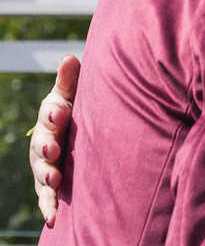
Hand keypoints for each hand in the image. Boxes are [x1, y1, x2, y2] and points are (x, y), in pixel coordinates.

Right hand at [30, 55, 79, 226]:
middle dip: (46, 147)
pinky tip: (53, 218)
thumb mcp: (77, 95)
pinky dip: (48, 207)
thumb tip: (69, 58)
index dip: (53, 114)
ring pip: (42, 171)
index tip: (61, 113)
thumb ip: (72, 81)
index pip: (49, 115)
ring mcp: (48, 164)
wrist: (91, 134)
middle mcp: (47, 142)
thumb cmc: (83, 109)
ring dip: (46, 175)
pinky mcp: (53, 184)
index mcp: (53, 118)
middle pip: (41, 145)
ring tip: (55, 179)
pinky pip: (47, 196)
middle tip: (54, 149)